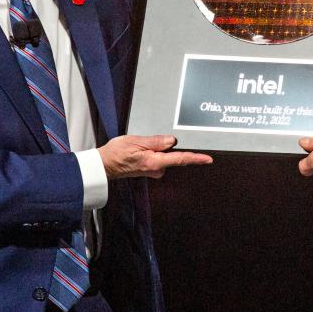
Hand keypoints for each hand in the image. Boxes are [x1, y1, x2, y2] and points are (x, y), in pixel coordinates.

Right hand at [98, 134, 212, 179]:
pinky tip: (141, 148)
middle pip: (173, 156)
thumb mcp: (136, 142)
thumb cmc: (117, 153)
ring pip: (165, 156)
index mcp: (154, 162)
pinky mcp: (149, 170)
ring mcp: (153, 171)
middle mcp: (156, 169)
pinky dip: (154, 152)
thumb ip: (156, 141)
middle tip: (151, 140)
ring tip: (140, 144)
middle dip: (168, 146)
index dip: (195, 158)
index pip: (180, 159)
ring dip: (158, 148)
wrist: (104, 165)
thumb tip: (172, 141)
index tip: (208, 159)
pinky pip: (158, 158)